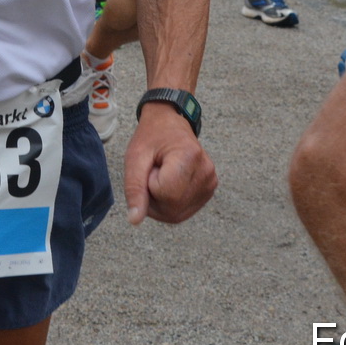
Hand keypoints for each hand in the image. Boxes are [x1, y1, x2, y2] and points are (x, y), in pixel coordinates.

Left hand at [124, 103, 216, 224]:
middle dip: (153, 197)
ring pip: (176, 213)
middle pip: (171, 208)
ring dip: (161, 201)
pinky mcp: (210, 189)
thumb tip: (135, 221)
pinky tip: (171, 182)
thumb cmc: (151, 137)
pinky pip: (183, 211)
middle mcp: (206, 172)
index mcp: (190, 157)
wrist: (170, 123)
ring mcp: (211, 182)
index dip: (149, 183)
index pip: (163, 193)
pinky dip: (170, 202)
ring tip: (163, 174)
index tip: (152, 164)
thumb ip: (134, 189)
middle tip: (154, 171)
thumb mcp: (135, 158)